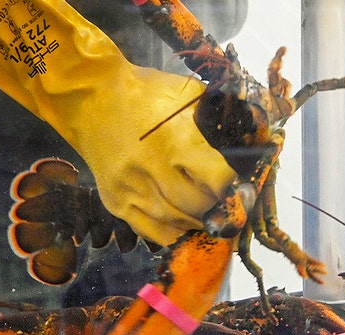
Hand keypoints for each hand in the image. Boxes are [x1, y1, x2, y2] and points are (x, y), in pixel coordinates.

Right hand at [0, 0, 236, 244]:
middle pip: (197, 207)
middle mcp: (150, 169)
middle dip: (217, 208)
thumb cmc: (144, 92)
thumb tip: (253, 133)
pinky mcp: (115, 201)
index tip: (240, 187)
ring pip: (174, 223)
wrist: (90, 98)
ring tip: (208, 215)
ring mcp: (129, 189)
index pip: (216, 180)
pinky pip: (150, 231)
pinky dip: (172, 232)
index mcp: (174, 140)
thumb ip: (218, 114)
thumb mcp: (186, 93)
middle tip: (227, 204)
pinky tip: (183, 224)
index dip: (233, 188)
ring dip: (197, 222)